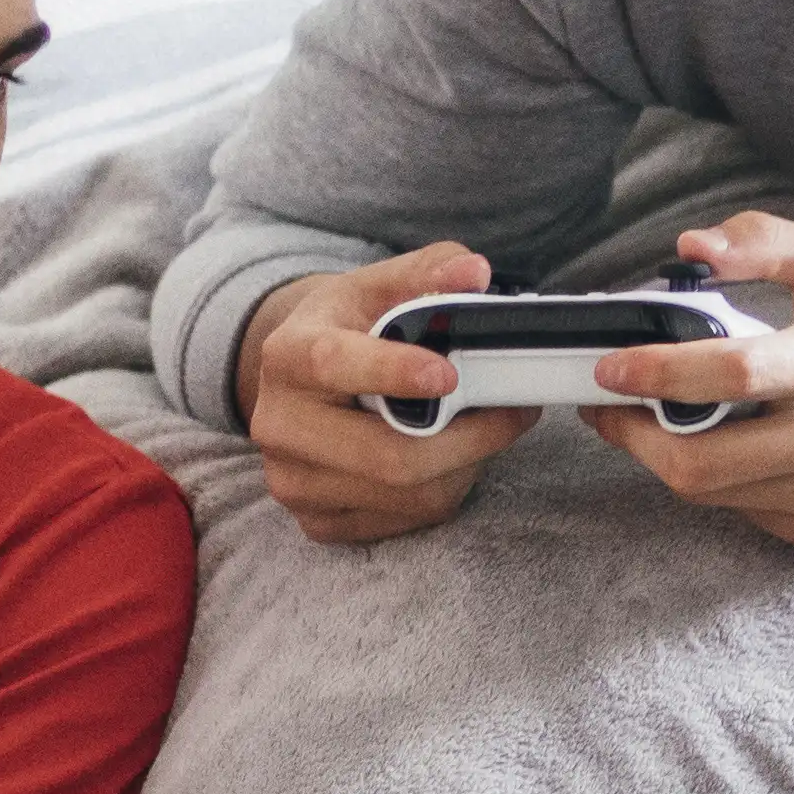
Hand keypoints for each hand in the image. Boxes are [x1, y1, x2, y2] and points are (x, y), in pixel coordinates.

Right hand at [242, 242, 531, 545]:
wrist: (301, 382)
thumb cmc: (348, 329)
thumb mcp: (377, 287)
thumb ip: (427, 271)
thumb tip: (474, 273)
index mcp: (287, 354)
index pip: (333, 365)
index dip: (392, 372)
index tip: (448, 375)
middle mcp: (277, 424)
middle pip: (384, 455)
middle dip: (465, 438)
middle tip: (515, 412)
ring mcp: (292, 481)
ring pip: (405, 495)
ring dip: (463, 465)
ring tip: (484, 430)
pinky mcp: (315, 521)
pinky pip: (402, 520)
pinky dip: (442, 491)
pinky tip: (448, 460)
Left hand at [587, 215, 793, 551]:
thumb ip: (765, 243)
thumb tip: (691, 249)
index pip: (731, 375)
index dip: (658, 373)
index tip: (611, 367)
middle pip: (703, 460)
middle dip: (634, 435)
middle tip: (609, 406)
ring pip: (714, 492)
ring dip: (667, 458)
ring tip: (651, 421)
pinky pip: (746, 512)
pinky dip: (721, 481)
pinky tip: (726, 447)